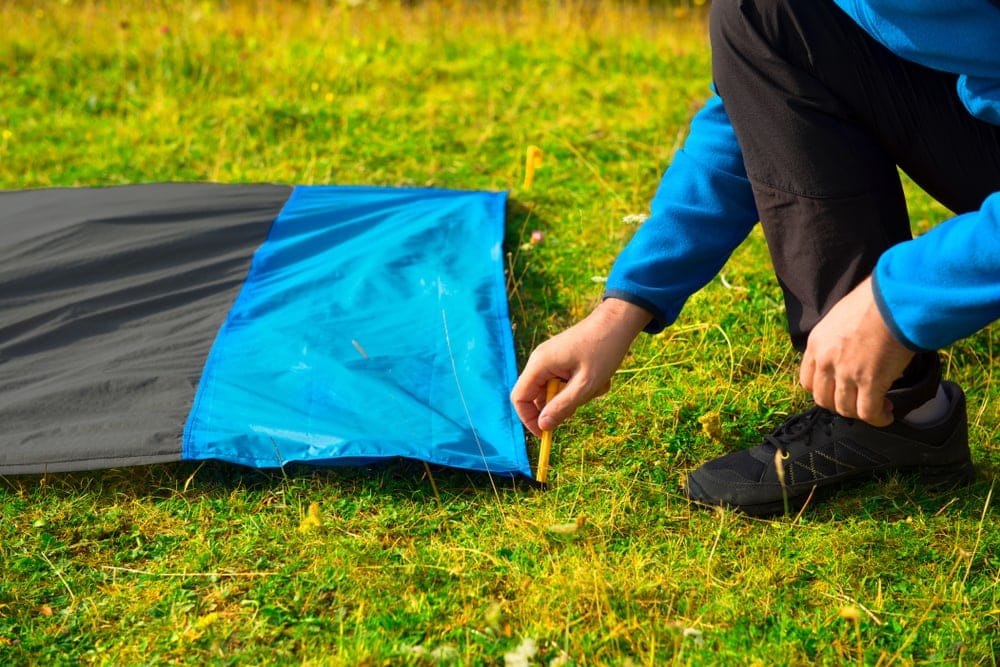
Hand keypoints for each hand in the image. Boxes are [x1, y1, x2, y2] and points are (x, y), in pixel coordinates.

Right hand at [510, 298, 651, 436]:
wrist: (618, 321)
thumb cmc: (604, 349)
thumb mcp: (585, 384)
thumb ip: (562, 406)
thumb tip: (543, 426)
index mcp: (540, 364)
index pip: (520, 398)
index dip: (529, 419)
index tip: (546, 433)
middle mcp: (540, 361)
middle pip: (539, 396)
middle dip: (561, 404)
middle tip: (585, 398)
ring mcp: (551, 359)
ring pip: (555, 390)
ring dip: (575, 395)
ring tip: (597, 384)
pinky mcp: (561, 359)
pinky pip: (564, 381)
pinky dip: (580, 385)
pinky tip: (598, 376)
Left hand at [799, 276, 913, 425]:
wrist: (894, 298)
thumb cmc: (875, 301)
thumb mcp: (842, 318)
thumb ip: (838, 339)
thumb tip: (852, 351)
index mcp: (816, 344)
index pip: (807, 380)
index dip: (824, 390)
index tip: (840, 390)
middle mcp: (825, 360)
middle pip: (823, 399)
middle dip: (840, 405)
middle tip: (860, 400)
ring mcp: (846, 372)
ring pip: (844, 409)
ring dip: (860, 413)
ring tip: (879, 407)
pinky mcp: (870, 380)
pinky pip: (868, 412)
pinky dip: (877, 418)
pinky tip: (887, 414)